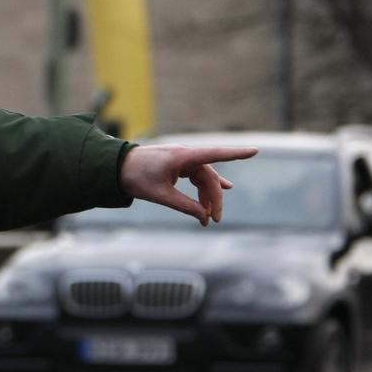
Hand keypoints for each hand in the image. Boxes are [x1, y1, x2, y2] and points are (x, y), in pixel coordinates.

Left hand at [119, 144, 258, 226]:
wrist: (116, 168)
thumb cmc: (136, 178)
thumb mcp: (161, 196)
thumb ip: (184, 206)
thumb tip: (204, 217)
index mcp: (183, 156)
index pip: (215, 154)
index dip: (236, 154)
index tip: (255, 151)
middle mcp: (186, 154)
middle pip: (210, 177)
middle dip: (214, 199)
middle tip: (214, 220)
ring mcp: (183, 158)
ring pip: (204, 178)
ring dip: (208, 196)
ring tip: (211, 216)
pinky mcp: (178, 164)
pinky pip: (197, 176)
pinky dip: (204, 187)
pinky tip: (224, 188)